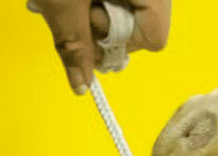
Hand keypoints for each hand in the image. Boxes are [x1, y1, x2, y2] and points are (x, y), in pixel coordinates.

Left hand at [29, 0, 171, 94]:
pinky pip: (119, 0)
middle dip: (103, 28)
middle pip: (142, 27)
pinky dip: (94, 2)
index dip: (121, 45)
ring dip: (95, 13)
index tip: (92, 33)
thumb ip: (74, 46)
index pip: (154, 38)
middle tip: (77, 11)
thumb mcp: (63, 5)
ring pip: (129, 12)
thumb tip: (81, 86)